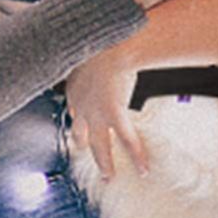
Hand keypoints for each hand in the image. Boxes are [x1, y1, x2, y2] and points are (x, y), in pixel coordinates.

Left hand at [65, 41, 146, 179]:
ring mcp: (96, 114)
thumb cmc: (102, 40)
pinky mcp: (114, 116)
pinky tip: (144, 170)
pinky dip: (137, 157)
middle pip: (79, 132)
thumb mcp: (90, 50)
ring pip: (99, 146)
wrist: (111, 45)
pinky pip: (128, 142)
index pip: (74, 110)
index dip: (78, 119)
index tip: (80, 126)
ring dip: (105, 164)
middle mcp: (81, 105)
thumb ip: (93, 57)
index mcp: (74, 88)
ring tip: (108, 178)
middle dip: (82, 144)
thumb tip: (97, 46)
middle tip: (84, 153)